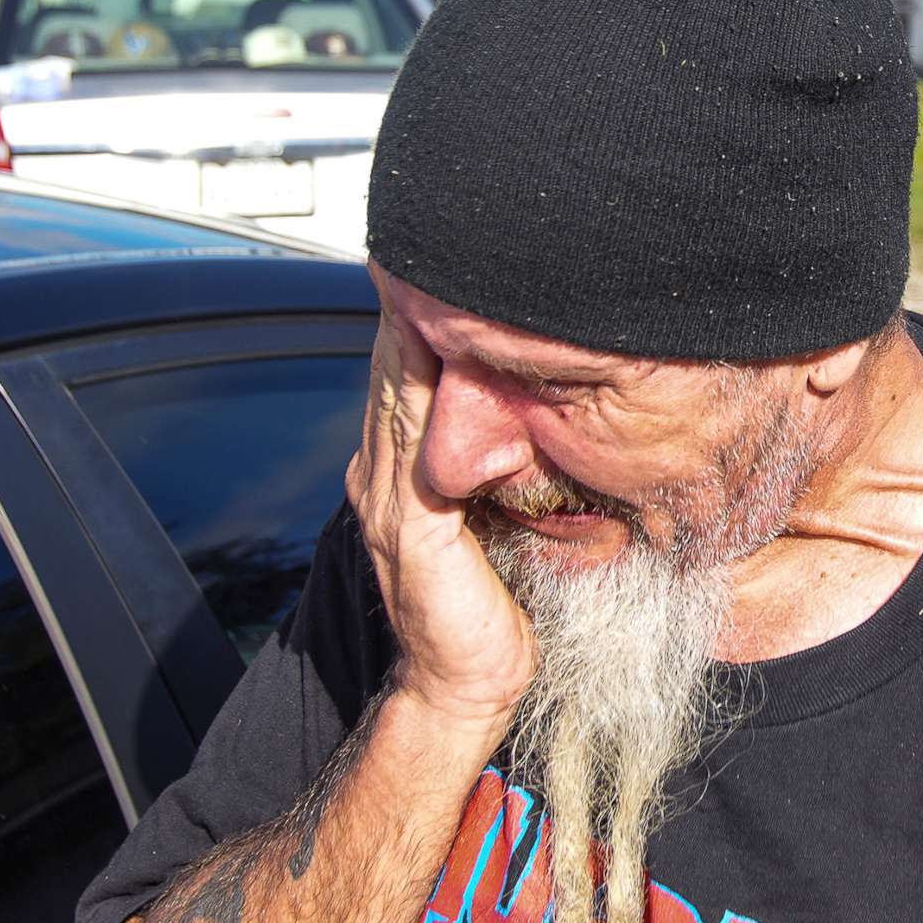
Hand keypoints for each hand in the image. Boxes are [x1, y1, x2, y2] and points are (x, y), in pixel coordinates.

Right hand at [346, 287, 537, 728]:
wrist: (471, 682)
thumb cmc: (498, 599)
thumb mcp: (500, 511)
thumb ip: (500, 460)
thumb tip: (541, 408)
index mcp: (399, 465)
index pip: (406, 368)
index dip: (423, 314)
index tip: (451, 259)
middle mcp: (381, 470)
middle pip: (394, 364)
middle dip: (415, 304)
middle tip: (441, 240)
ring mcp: (386, 495)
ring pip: (396, 389)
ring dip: (414, 330)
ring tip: (434, 272)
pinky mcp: (407, 524)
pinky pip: (412, 439)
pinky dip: (422, 388)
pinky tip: (440, 348)